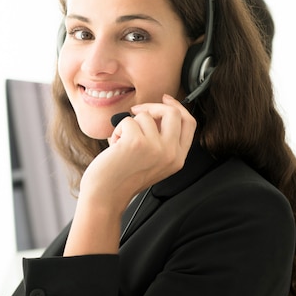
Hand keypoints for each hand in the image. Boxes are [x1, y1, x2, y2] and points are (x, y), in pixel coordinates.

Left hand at [64, 94, 195, 255]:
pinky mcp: (137, 143)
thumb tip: (159, 110)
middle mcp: (171, 154)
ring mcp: (156, 148)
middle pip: (174, 113)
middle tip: (137, 112)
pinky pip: (128, 121)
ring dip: (128, 125)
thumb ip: (162, 140)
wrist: (106, 195)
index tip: (166, 99)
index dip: (178, 106)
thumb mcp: (154, 161)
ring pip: (145, 116)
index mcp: (178, 158)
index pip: (189, 123)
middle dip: (153, 106)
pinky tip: (115, 147)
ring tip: (122, 143)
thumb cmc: (123, 177)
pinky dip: (117, 130)